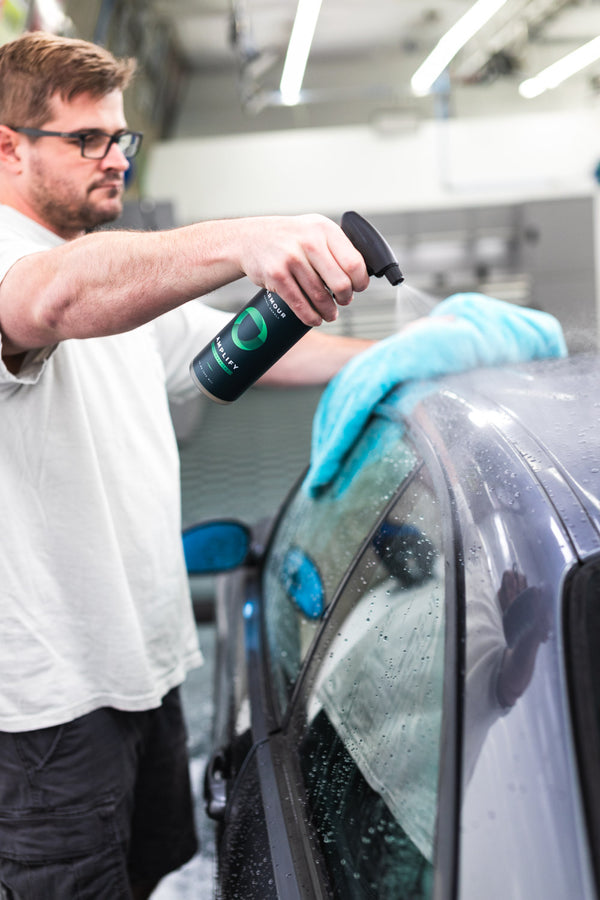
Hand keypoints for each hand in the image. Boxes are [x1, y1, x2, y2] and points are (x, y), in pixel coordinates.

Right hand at [235, 214, 369, 326]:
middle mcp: (309, 241)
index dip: (360, 281)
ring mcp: (291, 258)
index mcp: (324, 229)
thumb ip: (334, 247)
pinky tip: (314, 319)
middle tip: (343, 301)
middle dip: (345, 298)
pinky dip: (310, 317)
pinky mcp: (276, 275)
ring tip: (329, 314)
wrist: (250, 239)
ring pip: (320, 296)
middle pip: (340, 282)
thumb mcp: (314, 231)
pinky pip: (300, 303)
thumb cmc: (287, 238)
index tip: (358, 288)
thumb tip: (359, 274)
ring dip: (328, 312)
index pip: (354, 262)